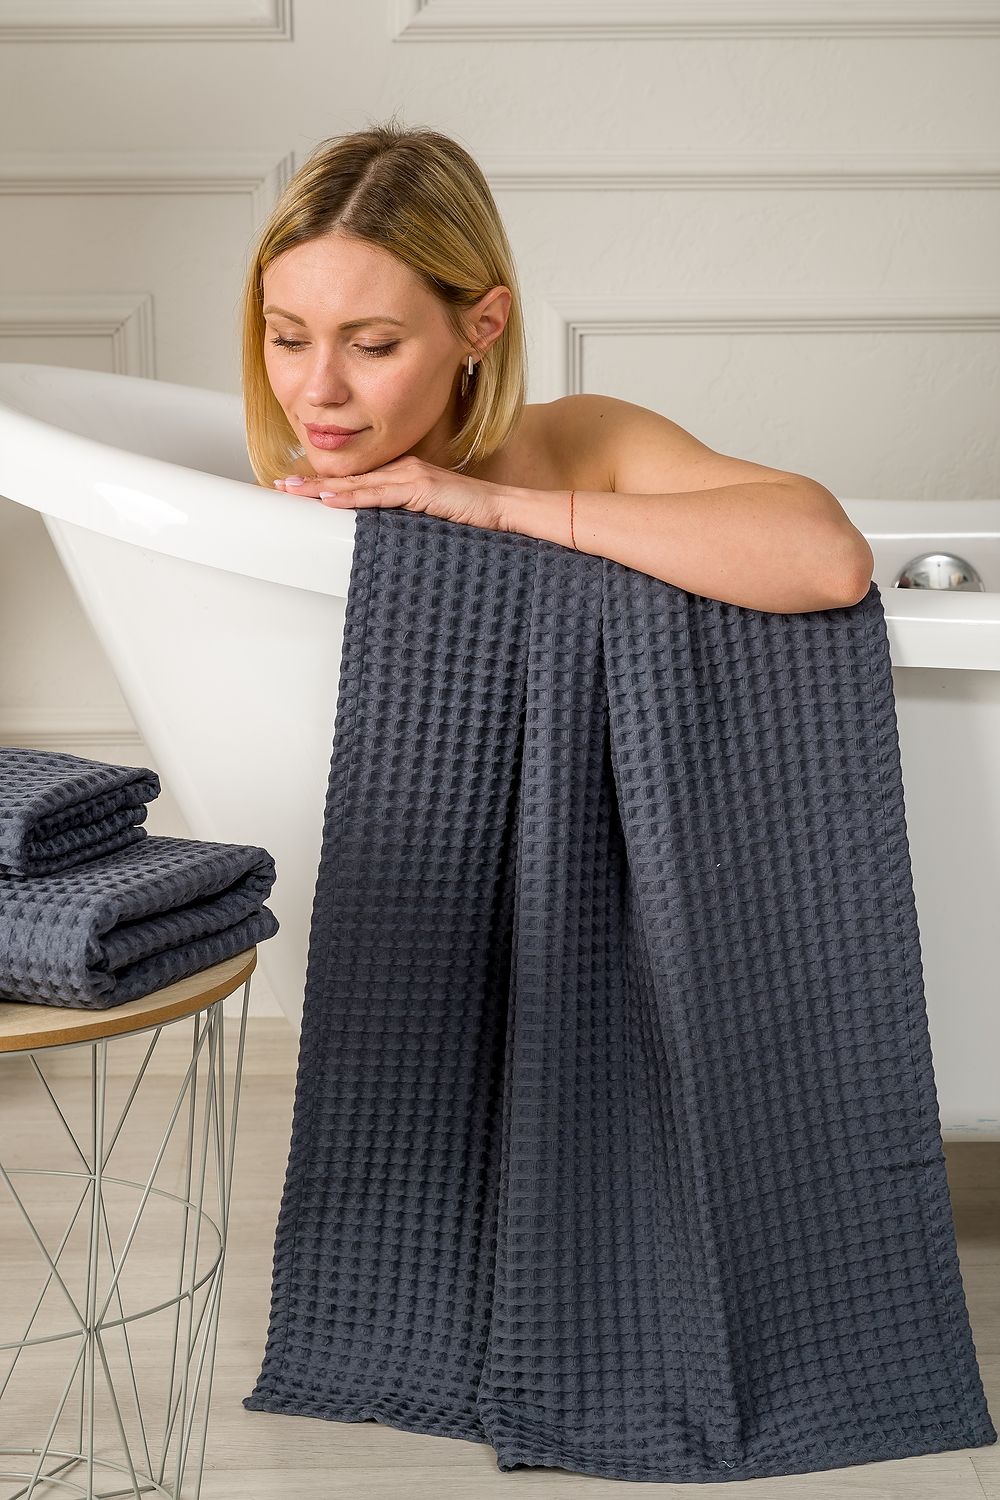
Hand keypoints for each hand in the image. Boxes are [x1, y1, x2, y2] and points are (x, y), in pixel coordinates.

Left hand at [272, 455, 508, 533]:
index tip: (298, 487)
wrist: (504, 510)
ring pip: (357, 483)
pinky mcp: (420, 489)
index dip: (326, 484)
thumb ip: (406, 518)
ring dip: (321, 488)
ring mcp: (410, 477)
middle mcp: (403, 470)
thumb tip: (380, 533)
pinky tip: (328, 499)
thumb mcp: (430, 517)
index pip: (358, 480)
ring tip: (292, 491)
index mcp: (405, 476)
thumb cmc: (472, 518)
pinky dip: (350, 497)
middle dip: (312, 482)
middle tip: (280, 485)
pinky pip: (377, 495)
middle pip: (350, 478)